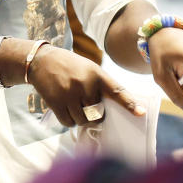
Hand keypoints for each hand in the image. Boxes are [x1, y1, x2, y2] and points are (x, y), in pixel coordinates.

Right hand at [27, 45, 146, 127]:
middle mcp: (84, 84)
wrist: (41, 60)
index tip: (141, 113)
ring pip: (83, 120)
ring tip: (75, 106)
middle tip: (88, 106)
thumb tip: (108, 109)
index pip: (116, 90)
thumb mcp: (88, 68)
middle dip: (95, 114)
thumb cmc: (69, 65)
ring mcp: (69, 94)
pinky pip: (68, 122)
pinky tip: (66, 109)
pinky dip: (69, 120)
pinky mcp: (56, 102)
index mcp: (96, 73)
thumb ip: (99, 85)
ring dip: (81, 118)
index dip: (129, 103)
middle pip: (98, 113)